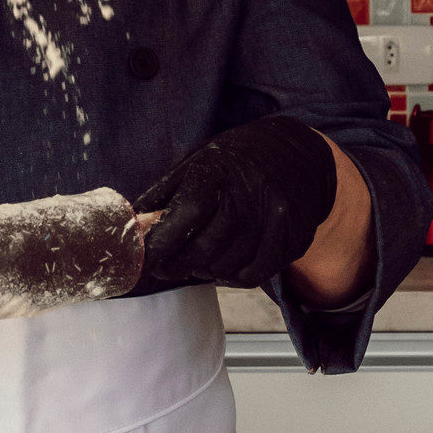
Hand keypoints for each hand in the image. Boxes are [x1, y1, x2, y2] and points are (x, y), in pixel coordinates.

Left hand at [136, 115, 338, 288]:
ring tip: (197, 262)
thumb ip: (165, 192)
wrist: (300, 153)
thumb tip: (132, 224)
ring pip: (228, 267)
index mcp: (221, 170)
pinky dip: (233, 278)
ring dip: (205, 272)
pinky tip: (224, 268)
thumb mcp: (199, 159)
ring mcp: (277, 218)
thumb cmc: (239, 158)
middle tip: (165, 268)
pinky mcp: (295, 238)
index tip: (145, 258)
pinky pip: (256, 275)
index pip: (186, 214)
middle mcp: (251, 194)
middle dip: (177, 265)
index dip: (161, 243)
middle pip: (206, 248)